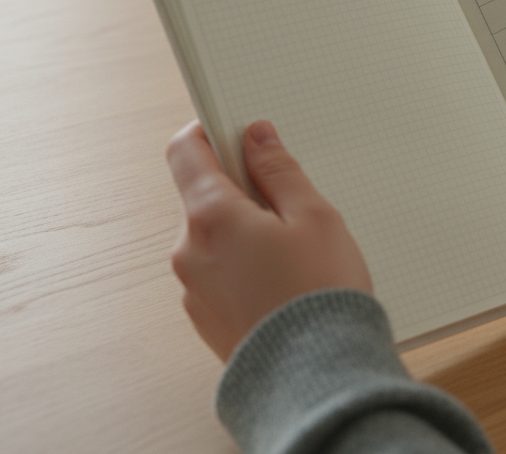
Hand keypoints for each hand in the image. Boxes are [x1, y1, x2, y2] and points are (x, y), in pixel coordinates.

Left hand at [166, 119, 372, 360]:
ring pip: (213, 237)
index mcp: (212, 216)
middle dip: (241, 190)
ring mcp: (192, 287)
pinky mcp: (204, 317)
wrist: (315, 375)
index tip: (237, 130)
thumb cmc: (319, 296)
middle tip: (290, 205)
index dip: (210, 130)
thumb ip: (280, 171)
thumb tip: (257, 139)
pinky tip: (281, 282)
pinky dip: (242, 267)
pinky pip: (217, 273)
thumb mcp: (315, 217)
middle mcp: (189, 250)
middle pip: (203, 195)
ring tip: (293, 254)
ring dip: (243, 232)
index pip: (186, 150)